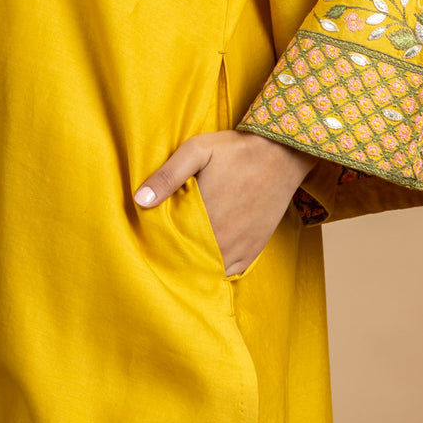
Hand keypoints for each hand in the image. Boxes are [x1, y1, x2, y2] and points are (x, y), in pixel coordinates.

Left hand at [134, 130, 317, 275]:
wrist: (282, 154)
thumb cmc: (237, 150)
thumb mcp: (198, 150)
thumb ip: (168, 175)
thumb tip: (140, 200)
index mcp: (202, 216)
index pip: (169, 243)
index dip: (156, 243)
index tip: (148, 238)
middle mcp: (221, 238)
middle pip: (186, 259)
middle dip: (172, 255)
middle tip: (161, 247)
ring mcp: (238, 247)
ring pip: (207, 270)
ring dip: (193, 265)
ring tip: (181, 254)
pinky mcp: (252, 251)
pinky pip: (228, 273)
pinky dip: (215, 270)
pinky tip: (205, 260)